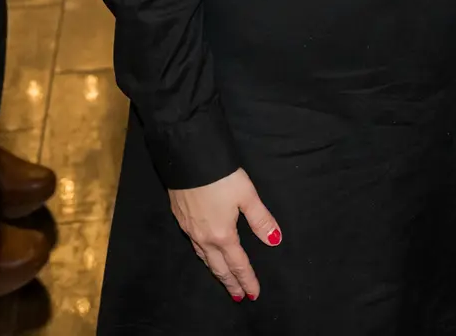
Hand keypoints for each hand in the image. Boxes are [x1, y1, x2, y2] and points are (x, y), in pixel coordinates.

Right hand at [168, 168, 281, 301]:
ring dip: (216, 272)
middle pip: (219, 267)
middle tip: (238, 296)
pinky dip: (203, 256)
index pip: (238, 264)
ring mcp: (189, 230)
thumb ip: (261, 219)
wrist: (186, 158)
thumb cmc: (220, 175)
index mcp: (223, 235)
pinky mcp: (180, 219)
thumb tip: (275, 240)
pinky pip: (194, 246)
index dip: (247, 280)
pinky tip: (204, 253)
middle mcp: (204, 238)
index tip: (254, 294)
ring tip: (223, 280)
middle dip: (230, 283)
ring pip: (204, 258)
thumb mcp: (247, 195)